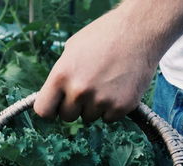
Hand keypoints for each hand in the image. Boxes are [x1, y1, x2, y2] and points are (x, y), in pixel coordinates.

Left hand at [33, 5, 157, 122]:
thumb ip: (61, 75)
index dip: (50, 109)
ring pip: (89, 118)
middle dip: (75, 107)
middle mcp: (79, 91)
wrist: (139, 31)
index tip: (56, 107)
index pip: (43, 110)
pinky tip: (118, 88)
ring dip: (94, 106)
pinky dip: (112, 108)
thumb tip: (54, 95)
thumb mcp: (72, 49)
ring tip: (106, 83)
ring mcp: (101, 100)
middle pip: (67, 117)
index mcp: (62, 75)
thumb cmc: (103, 36)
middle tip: (88, 88)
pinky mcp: (121, 106)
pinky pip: (108, 118)